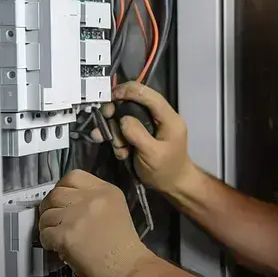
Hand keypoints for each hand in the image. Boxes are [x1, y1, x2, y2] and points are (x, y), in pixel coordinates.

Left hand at [38, 169, 152, 276]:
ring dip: (47, 227)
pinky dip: (48, 242)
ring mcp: (77, 216)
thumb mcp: (115, 210)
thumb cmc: (124, 246)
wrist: (129, 268)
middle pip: (56, 193)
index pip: (73, 176)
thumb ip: (93, 202)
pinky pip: (45, 234)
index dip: (62, 188)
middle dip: (50, 207)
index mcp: (106, 190)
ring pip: (46, 215)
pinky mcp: (66, 235)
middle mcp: (91, 198)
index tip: (62, 202)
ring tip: (58, 238)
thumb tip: (65, 206)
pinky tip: (59, 248)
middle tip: (55, 221)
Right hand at [94, 81, 195, 196]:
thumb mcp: (152, 154)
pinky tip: (122, 154)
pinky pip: (124, 131)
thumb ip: (138, 134)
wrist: (172, 185)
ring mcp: (149, 126)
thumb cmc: (166, 170)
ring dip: (117, 133)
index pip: (149, 95)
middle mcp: (159, 118)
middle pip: (133, 104)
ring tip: (120, 149)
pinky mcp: (141, 135)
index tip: (111, 97)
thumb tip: (123, 119)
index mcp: (168, 118)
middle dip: (116, 115)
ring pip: (125, 119)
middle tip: (105, 124)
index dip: (129, 91)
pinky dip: (119, 141)